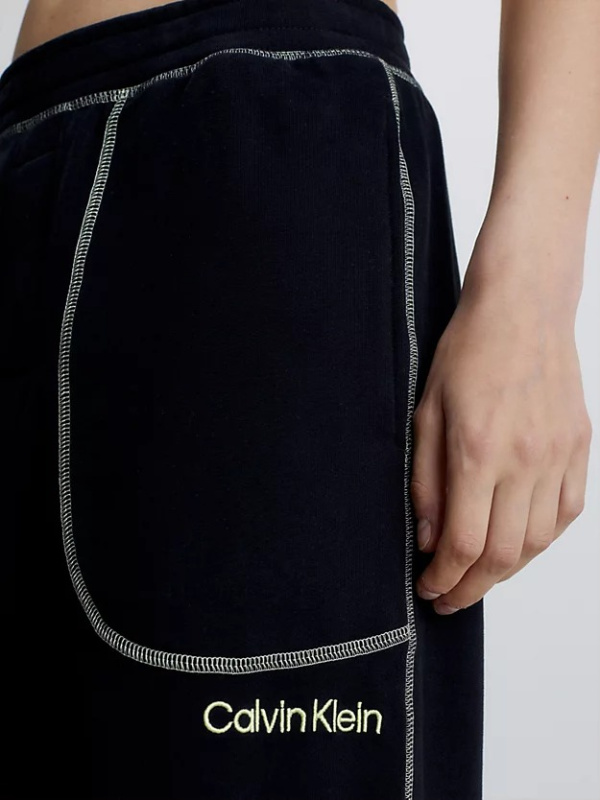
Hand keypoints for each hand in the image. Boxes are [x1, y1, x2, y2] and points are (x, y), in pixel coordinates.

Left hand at [410, 271, 591, 614]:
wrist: (523, 310)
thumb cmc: (467, 353)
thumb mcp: (427, 413)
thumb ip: (425, 481)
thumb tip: (428, 538)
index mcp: (477, 452)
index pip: (463, 543)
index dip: (444, 578)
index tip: (429, 589)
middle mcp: (524, 461)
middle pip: (503, 556)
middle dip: (470, 588)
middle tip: (449, 597)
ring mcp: (558, 457)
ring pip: (538, 543)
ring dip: (506, 570)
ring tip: (478, 574)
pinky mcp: (579, 449)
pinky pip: (566, 514)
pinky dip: (541, 541)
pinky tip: (519, 543)